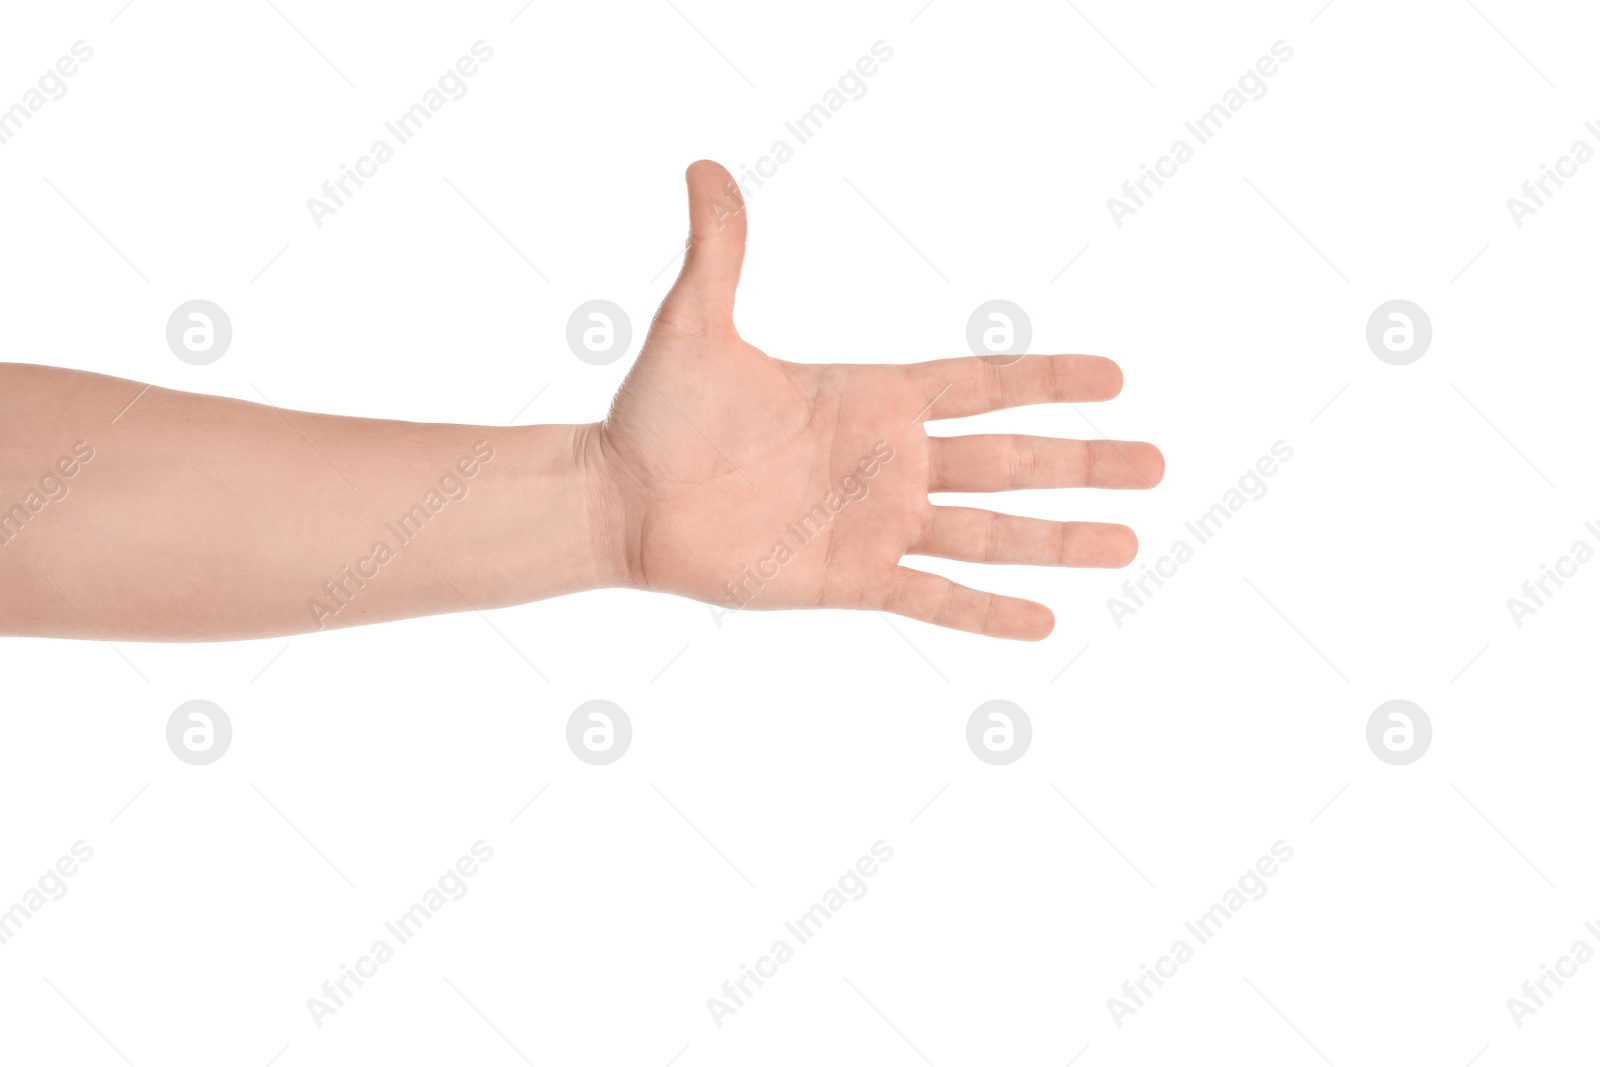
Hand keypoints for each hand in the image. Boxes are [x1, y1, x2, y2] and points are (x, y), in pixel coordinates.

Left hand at [590, 161, 1163, 639]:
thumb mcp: (696, 324)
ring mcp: (877, 523)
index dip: (1047, 380)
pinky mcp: (852, 579)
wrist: (624, 500)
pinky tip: (1043, 621)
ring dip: (1059, 540)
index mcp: (873, 397)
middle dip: (1084, 462)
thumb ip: (720, 251)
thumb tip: (704, 168)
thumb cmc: (658, 412)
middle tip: (1156, 464)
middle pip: (1011, 461)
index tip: (1114, 377)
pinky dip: (986, 612)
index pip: (983, 384)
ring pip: (991, 533)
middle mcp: (890, 462)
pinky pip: (935, 598)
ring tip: (1129, 542)